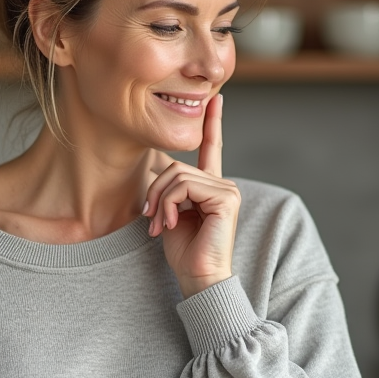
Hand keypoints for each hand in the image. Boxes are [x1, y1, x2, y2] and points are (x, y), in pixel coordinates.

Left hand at [145, 93, 239, 297]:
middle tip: (151, 219)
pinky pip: (184, 186)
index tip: (216, 100)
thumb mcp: (170, 214)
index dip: (213, 123)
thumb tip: (157, 167)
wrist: (199, 277)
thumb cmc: (185, 253)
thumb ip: (168, 190)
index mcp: (212, 187)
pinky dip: (169, 205)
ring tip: (160, 225)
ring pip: (177, 176)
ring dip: (160, 201)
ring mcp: (227, 190)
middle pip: (177, 166)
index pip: (211, 149)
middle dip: (156, 191)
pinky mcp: (226, 198)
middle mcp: (224, 185)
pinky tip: (170, 224)